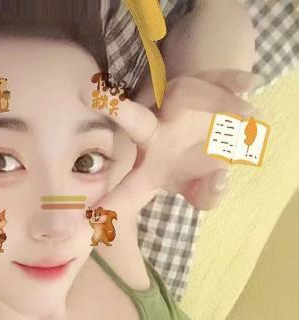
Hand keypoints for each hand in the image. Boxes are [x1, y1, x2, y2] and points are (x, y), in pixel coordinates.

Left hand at [81, 69, 259, 213]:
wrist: (216, 128)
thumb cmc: (199, 167)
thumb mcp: (204, 191)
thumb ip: (208, 195)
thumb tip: (218, 178)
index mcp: (149, 171)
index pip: (128, 191)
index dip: (112, 205)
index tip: (89, 220)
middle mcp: (155, 134)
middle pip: (136, 122)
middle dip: (117, 108)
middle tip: (91, 92)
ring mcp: (174, 104)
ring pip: (184, 94)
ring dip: (214, 100)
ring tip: (248, 114)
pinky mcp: (197, 83)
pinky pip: (214, 79)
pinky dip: (234, 83)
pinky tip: (251, 86)